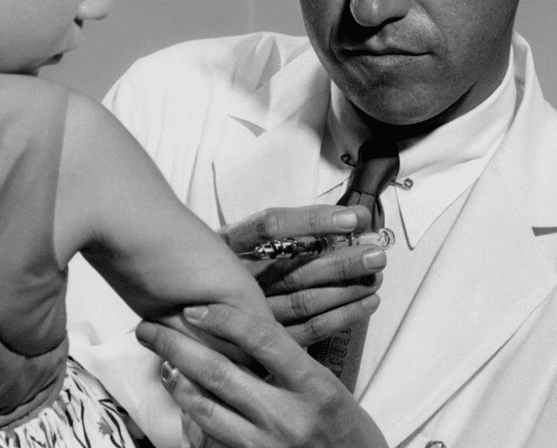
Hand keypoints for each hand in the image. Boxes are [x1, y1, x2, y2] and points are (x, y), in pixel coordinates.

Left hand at [137, 304, 388, 447]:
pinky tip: (182, 406)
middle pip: (219, 373)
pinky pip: (209, 441)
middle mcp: (289, 416)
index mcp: (315, 385)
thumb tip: (239, 336)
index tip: (192, 307)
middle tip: (148, 328)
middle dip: (175, 346)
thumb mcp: (328, 388)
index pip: (262, 339)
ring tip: (161, 363)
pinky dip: (191, 422)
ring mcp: (268, 446)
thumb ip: (288, 365)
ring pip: (204, 410)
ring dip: (175, 384)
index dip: (223, 318)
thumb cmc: (345, 428)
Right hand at [220, 205, 385, 345]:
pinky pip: (307, 331)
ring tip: (376, 275)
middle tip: (377, 251)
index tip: (352, 218)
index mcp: (229, 244)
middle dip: (343, 258)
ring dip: (346, 287)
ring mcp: (249, 312)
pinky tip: (366, 304)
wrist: (179, 313)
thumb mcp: (238, 238)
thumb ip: (286, 228)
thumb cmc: (220, 267)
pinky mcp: (263, 339)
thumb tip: (349, 218)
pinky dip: (340, 318)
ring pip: (304, 300)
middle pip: (295, 267)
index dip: (314, 220)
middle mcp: (236, 278)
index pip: (270, 226)